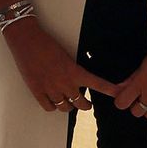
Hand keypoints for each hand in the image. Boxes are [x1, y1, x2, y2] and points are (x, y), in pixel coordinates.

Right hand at [1, 18, 116, 112]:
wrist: (26, 40)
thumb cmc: (46, 43)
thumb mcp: (66, 55)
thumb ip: (73, 70)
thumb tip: (77, 80)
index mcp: (74, 71)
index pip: (98, 84)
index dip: (110, 91)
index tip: (120, 95)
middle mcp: (65, 83)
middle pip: (81, 104)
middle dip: (85, 104)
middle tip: (85, 103)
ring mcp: (50, 89)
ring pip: (65, 107)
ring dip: (68, 105)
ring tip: (67, 100)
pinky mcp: (37, 91)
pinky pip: (49, 107)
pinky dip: (53, 106)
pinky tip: (53, 100)